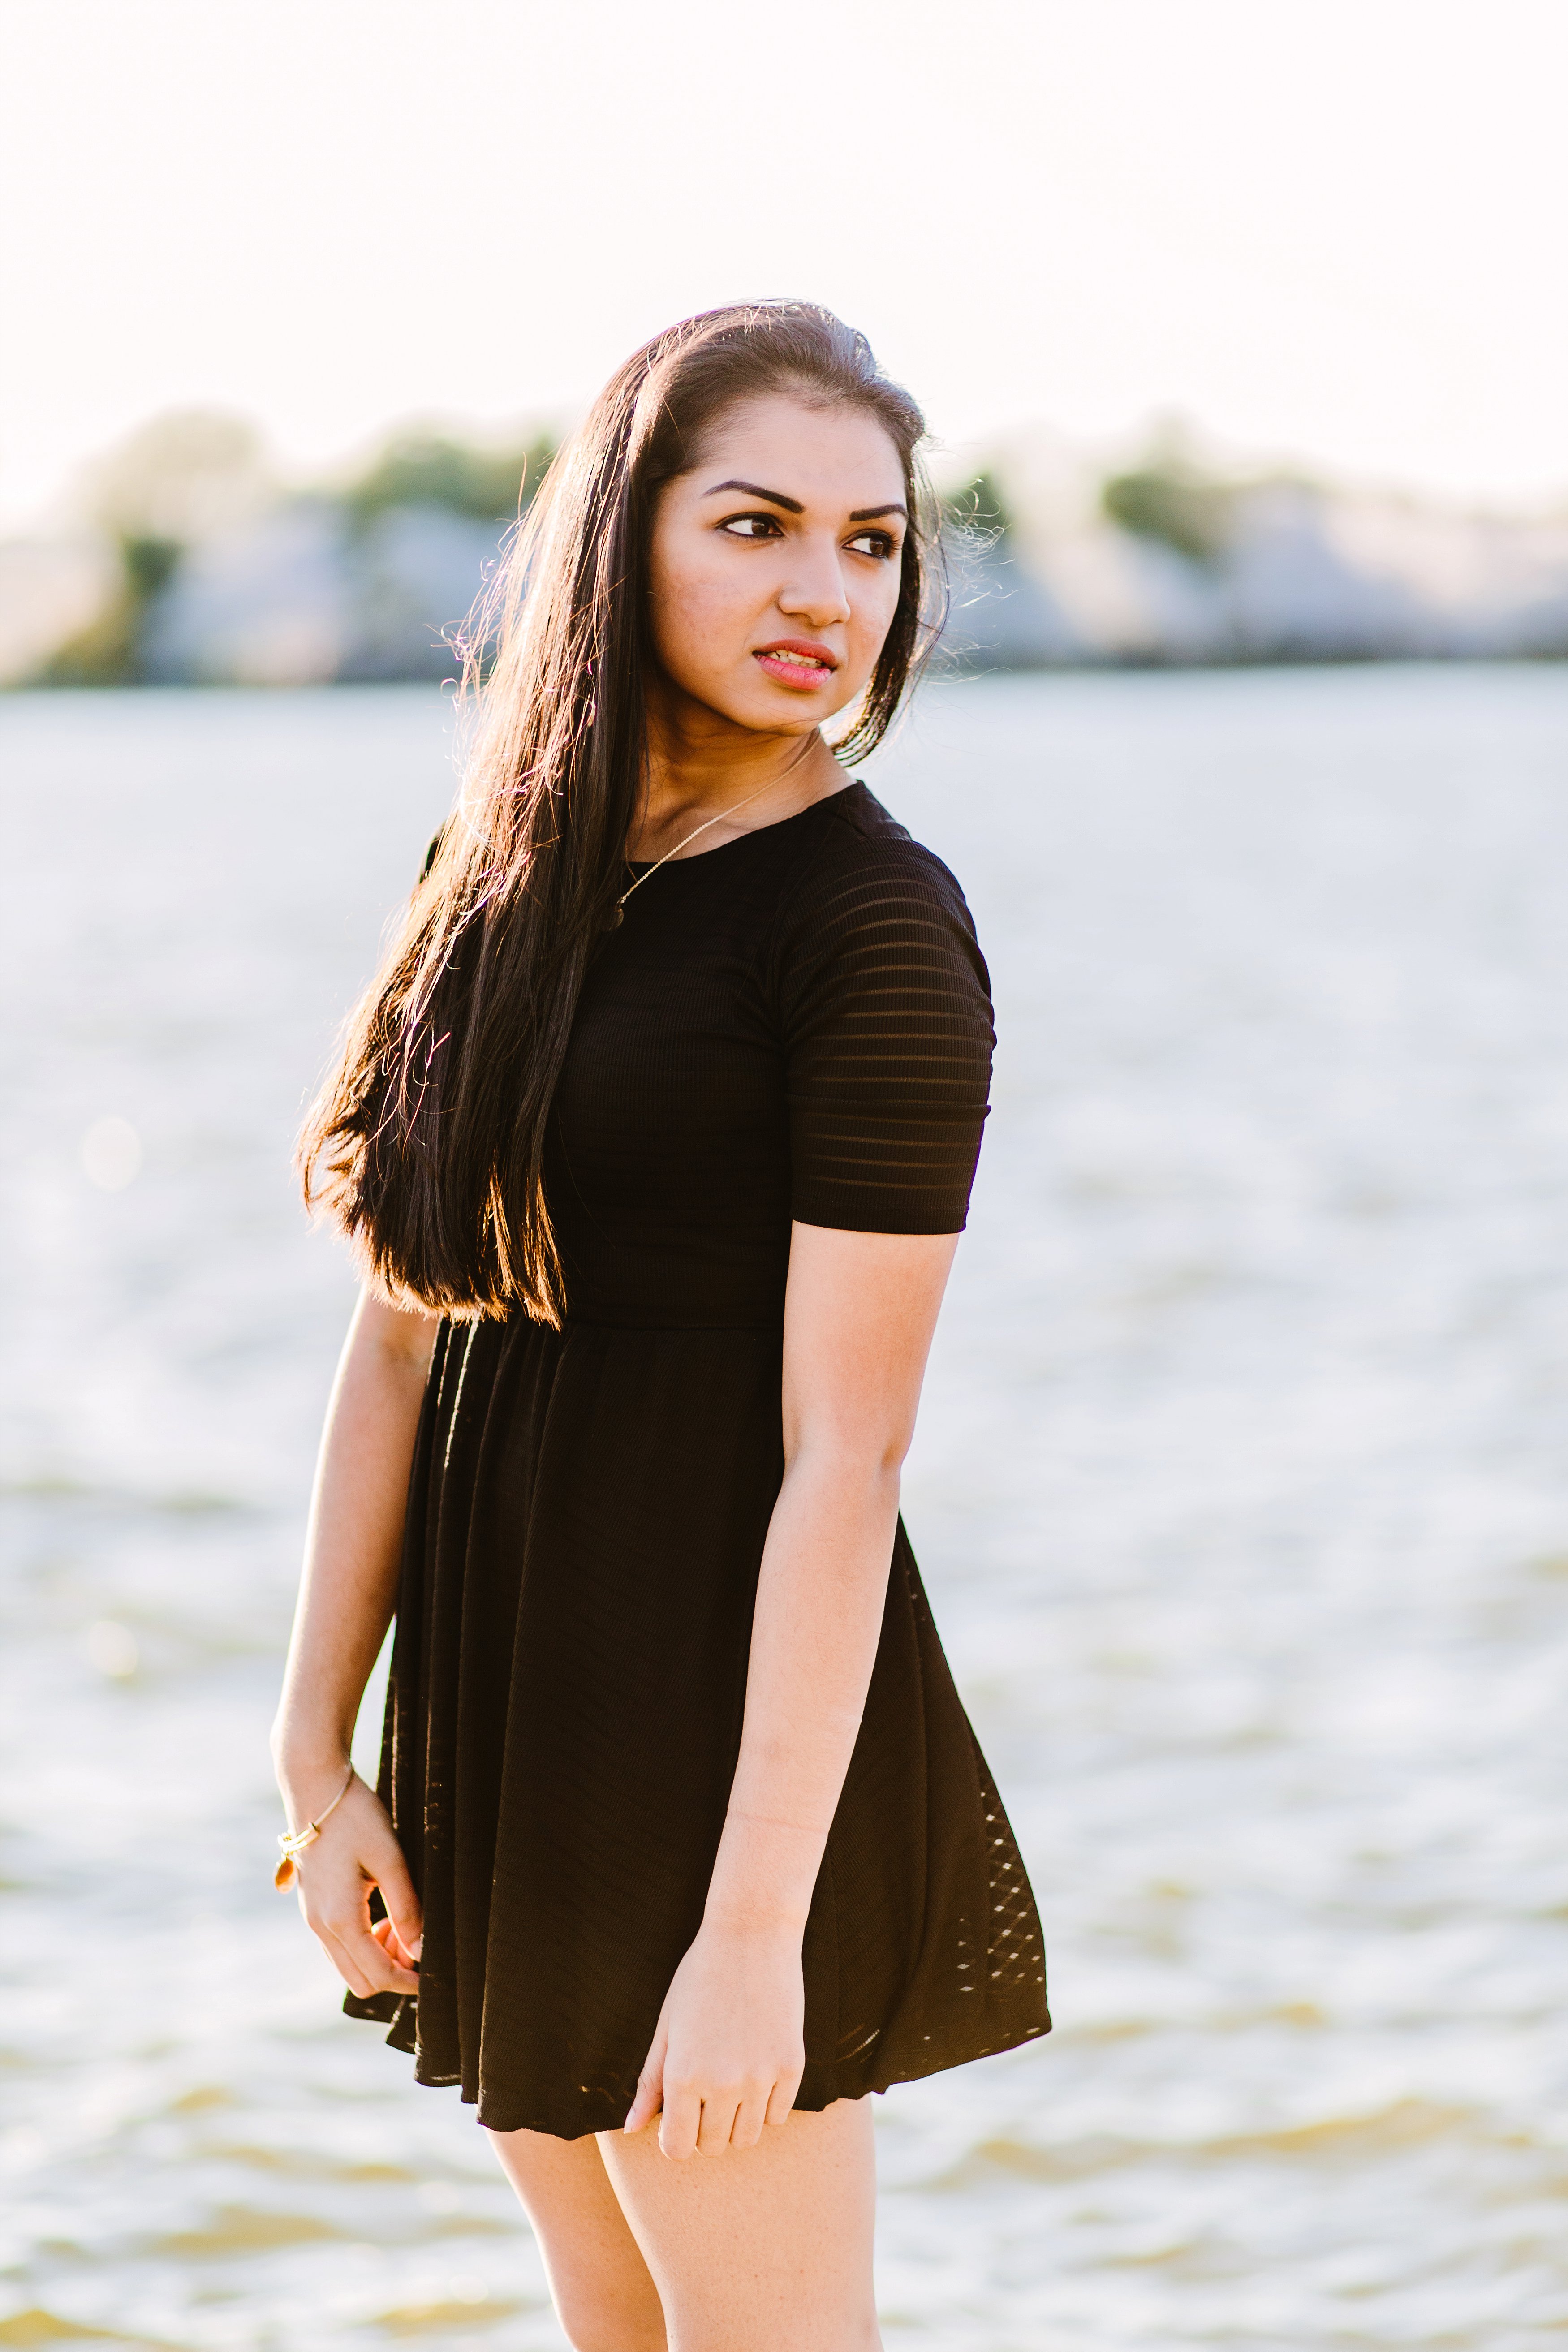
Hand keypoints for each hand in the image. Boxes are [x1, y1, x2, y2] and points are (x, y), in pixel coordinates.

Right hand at [284, 1768, 422, 1999]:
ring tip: (403, 1927)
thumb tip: (421, 1950)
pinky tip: (382, 1918)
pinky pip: (338, 1946)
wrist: (315, 1790)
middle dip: (393, 1974)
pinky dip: (363, 1946)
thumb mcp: (390, 1859)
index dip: (408, 1982)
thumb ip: (406, 1908)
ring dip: (378, 1960)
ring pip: (347, 1966)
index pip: (377, 1974)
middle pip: (359, 1980)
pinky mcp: (312, 1908)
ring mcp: (312, 1919)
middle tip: (418, 1947)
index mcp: (341, 1919)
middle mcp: (320, 1927)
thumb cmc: (356, 1818)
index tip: (432, 1977)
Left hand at [623, 1922, 804, 2157]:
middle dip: (705, 2130)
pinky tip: (757, 2069)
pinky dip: (767, 2104)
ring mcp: (760, 2076)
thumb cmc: (700, 1977)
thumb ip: (650, 2083)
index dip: (676, 2140)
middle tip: (706, 2093)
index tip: (680, 2118)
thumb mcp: (667, 2027)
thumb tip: (630, 2130)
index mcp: (682, 2075)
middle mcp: (721, 2084)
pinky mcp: (791, 2065)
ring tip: (731, 2082)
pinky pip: (779, 2115)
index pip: (678, 2149)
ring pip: (748, 2138)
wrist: (751, 1933)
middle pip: (713, 2147)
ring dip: (737, 2121)